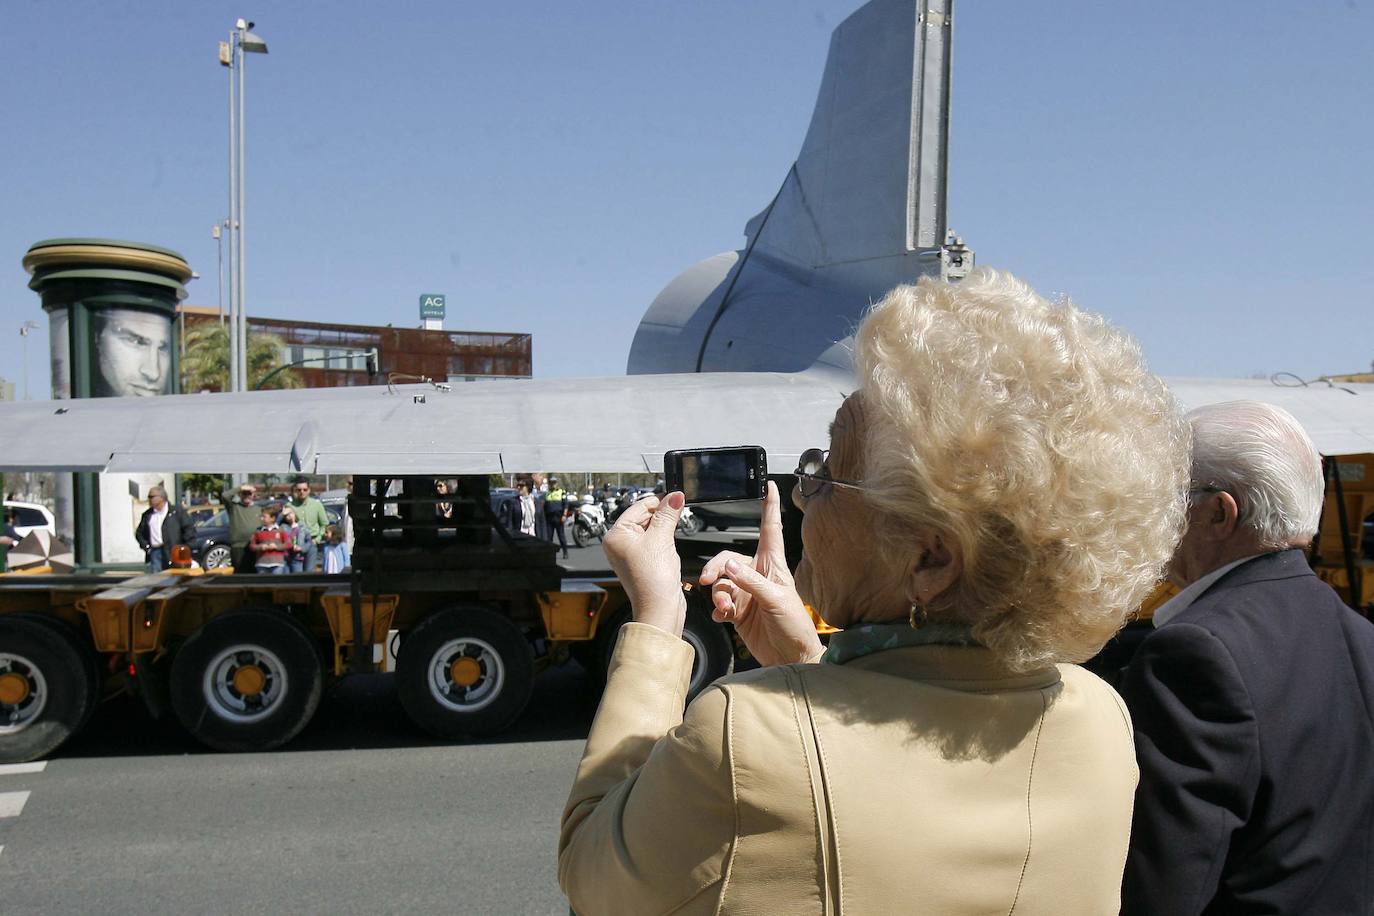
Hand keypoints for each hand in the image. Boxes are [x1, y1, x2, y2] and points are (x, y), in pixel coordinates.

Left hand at [603, 492, 687, 635]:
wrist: (659, 608)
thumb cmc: (652, 579)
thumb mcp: (661, 538)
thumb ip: (668, 513)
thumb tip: (675, 496)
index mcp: (615, 535)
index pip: (637, 506)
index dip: (658, 501)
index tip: (676, 497)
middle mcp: (619, 544)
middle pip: (643, 517)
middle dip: (661, 515)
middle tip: (678, 511)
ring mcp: (630, 555)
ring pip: (650, 530)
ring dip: (664, 529)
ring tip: (671, 536)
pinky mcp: (642, 563)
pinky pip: (653, 544)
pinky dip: (664, 541)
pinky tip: (669, 548)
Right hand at [699, 481, 822, 666]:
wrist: (790, 659)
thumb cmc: (794, 627)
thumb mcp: (776, 600)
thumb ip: (751, 582)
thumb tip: (729, 566)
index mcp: (773, 565)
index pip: (770, 529)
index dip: (769, 507)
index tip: (769, 485)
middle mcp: (758, 576)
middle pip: (728, 558)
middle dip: (716, 567)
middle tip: (708, 581)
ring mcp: (747, 594)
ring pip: (721, 582)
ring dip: (717, 593)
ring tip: (724, 607)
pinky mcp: (738, 612)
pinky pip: (719, 603)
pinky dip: (717, 608)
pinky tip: (722, 616)